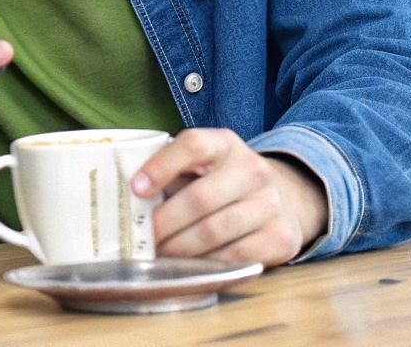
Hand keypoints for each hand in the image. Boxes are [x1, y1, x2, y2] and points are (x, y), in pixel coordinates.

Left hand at [130, 129, 327, 266]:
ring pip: (214, 231)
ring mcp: (270, 204)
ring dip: (179, 248)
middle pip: (199, 198)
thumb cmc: (225, 181)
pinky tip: (189, 265)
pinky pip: (234, 256)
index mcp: (226, 144)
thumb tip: (126, 196)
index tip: (136, 188)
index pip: (193, 145)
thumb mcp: (203, 164)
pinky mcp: (280, 237)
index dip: (161, 166)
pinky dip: (206, 263)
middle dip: (164, 222)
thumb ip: (172, 172)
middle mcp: (253, 170)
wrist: (284, 199)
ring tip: (159, 254)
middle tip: (142, 238)